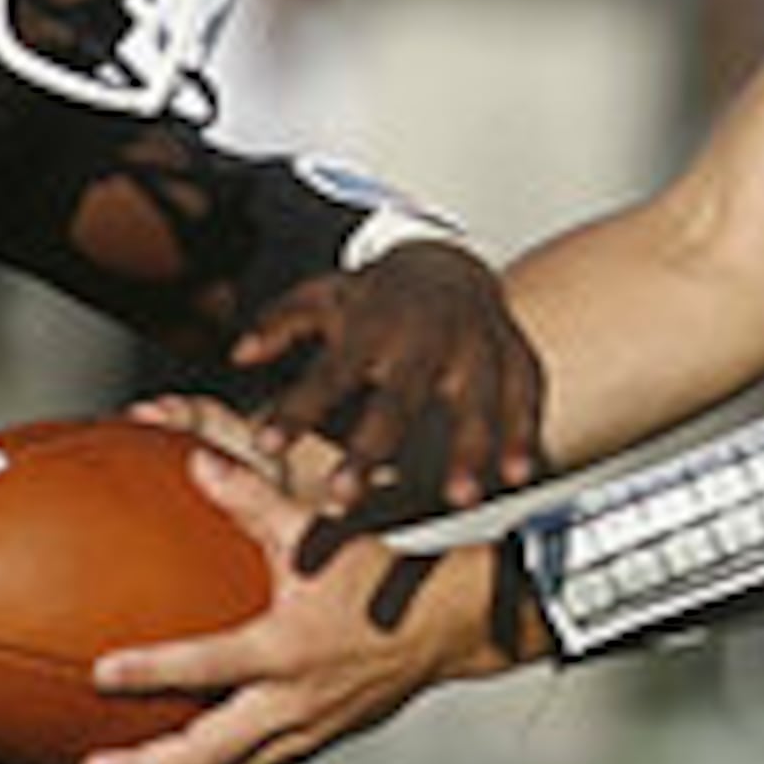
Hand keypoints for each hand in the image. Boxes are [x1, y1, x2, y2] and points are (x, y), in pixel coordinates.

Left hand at [82, 453, 514, 763]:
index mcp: (286, 647)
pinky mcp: (319, 745)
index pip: (210, 665)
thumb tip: (196, 461)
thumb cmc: (378, 572)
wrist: (447, 625)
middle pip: (208, 754)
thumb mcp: (315, 529)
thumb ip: (251, 498)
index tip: (100, 674)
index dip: (153, 671)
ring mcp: (306, 732)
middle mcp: (292, 700)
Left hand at [232, 242, 543, 525]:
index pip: (329, 371)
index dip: (297, 407)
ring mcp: (476, 342)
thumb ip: (281, 324)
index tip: (264, 444)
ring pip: (474, 398)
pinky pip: (524, 394)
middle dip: (372, 448)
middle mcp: (425, 335)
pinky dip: (524, 431)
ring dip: (469, 447)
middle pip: (399, 396)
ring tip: (459, 499)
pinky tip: (520, 474)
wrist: (449, 262)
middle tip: (341, 500)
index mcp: (371, 324)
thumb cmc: (375, 297)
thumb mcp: (323, 297)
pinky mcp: (514, 352)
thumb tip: (238, 354)